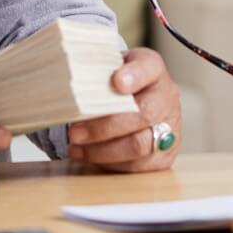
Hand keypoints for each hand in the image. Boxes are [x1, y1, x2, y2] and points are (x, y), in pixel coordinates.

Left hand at [66, 48, 182, 172]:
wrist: (138, 100)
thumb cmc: (116, 84)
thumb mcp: (108, 67)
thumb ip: (95, 71)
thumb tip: (63, 81)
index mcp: (153, 69)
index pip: (149, 67)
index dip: (135, 75)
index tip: (116, 82)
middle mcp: (167, 96)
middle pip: (144, 113)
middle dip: (105, 127)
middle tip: (75, 133)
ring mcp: (170, 126)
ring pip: (140, 144)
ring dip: (103, 150)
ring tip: (77, 149)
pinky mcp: (164, 154)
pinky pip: (138, 165)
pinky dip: (110, 164)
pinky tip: (90, 157)